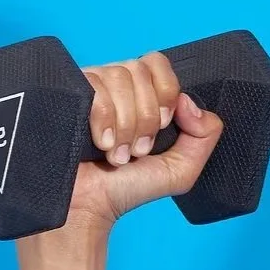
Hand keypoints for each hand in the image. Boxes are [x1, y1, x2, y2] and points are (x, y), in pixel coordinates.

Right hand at [67, 50, 223, 230]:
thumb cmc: (128, 187)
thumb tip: (188, 101)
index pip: (158, 63)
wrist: (87, 205)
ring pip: (118, 76)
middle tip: (137, 149)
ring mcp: (88, 86)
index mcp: (141, 94)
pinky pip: (94, 88)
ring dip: (125, 124)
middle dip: (145, 116)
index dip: (165, 92)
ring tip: (118, 153)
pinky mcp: (66, 92)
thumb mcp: (181, 168)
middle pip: (139, 70)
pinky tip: (101, 143)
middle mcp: (114, 85)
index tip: (163, 126)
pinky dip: (103, 119)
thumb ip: (204, 135)